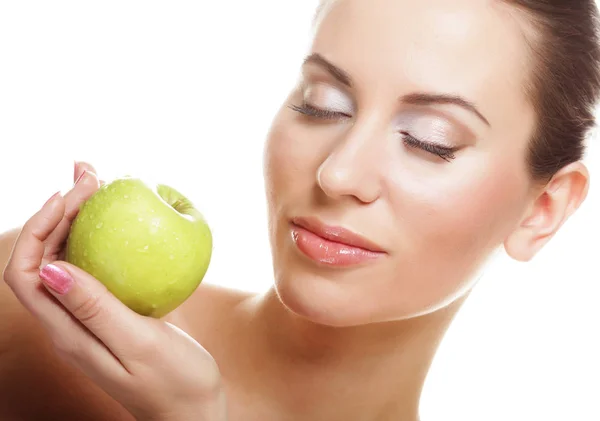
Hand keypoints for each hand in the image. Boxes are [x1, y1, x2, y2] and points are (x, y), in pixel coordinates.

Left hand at [2, 163, 226, 420]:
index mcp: (67, 331)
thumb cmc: (173, 384)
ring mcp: (92, 316)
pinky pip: (99, 266)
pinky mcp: (115, 311)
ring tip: (101, 183)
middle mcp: (70, 321)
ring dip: (79, 219)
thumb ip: (95, 309)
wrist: (194, 411)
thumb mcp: (138, 345)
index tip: (71, 197)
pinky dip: (106, 237)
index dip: (38, 228)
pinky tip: (126, 221)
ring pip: (70, 258)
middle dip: (57, 211)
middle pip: (44, 257)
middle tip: (91, 175)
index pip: (26, 272)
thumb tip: (51, 268)